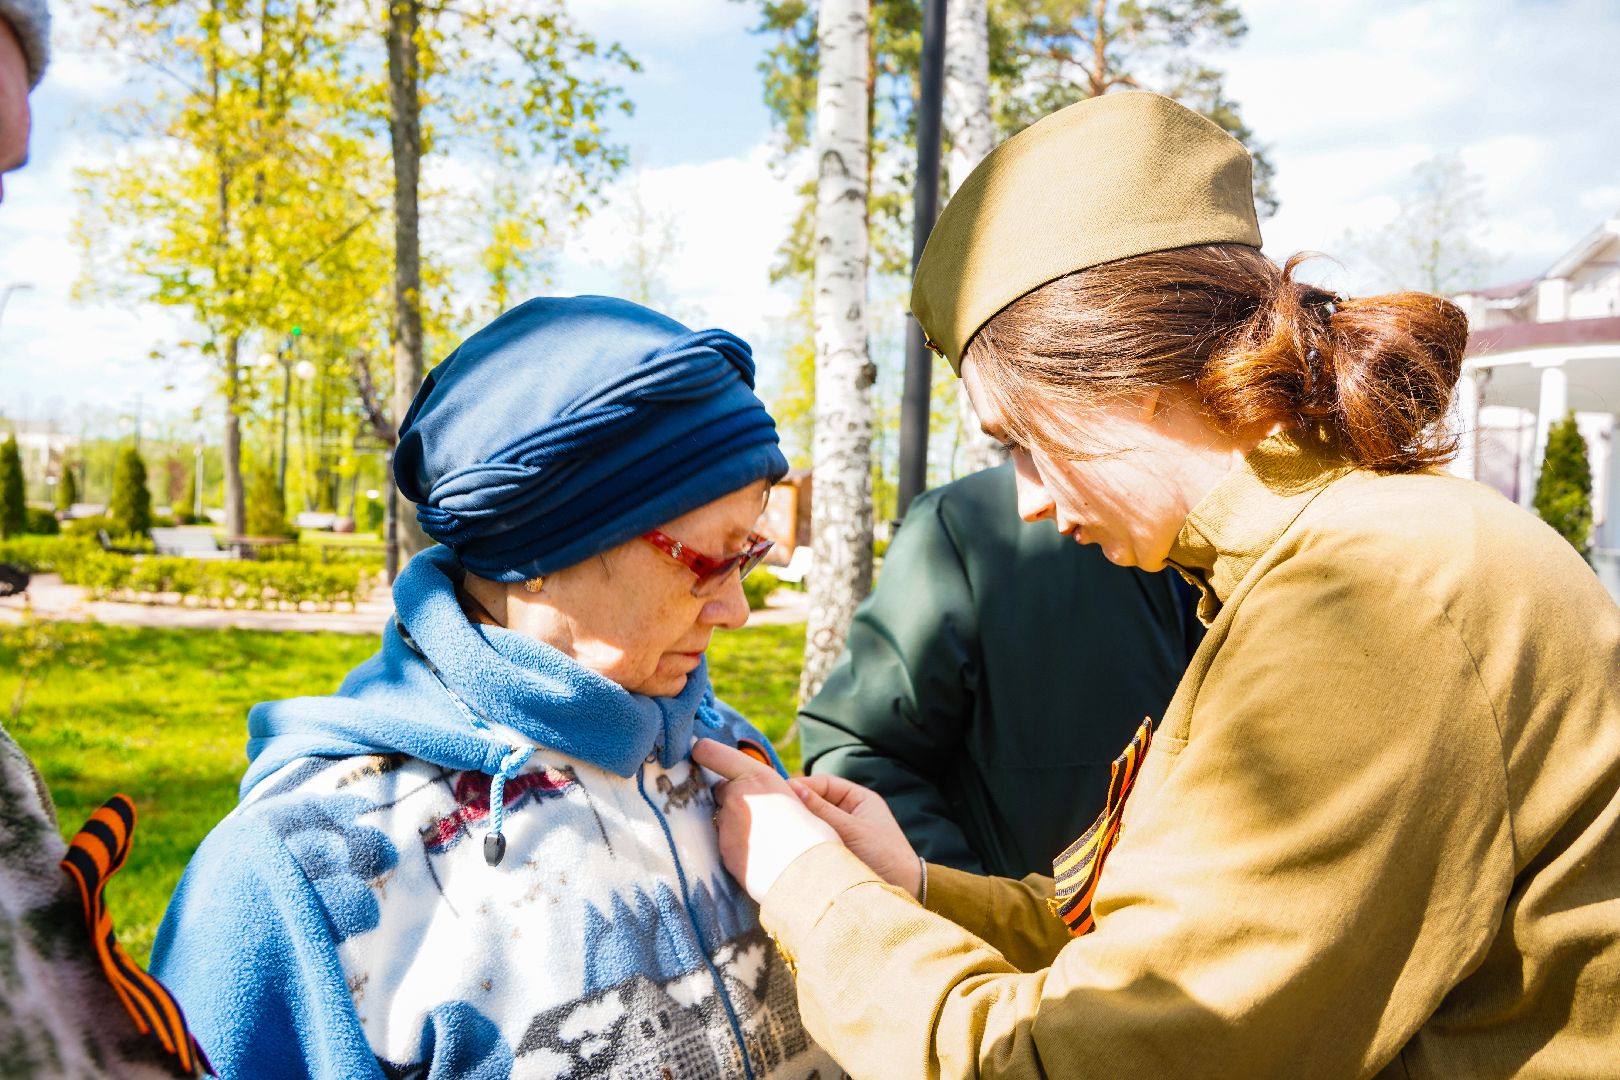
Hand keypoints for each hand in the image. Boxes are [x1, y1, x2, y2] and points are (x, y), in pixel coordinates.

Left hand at [692, 739, 841, 901]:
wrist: (808, 876)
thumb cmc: (812, 837)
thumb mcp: (796, 801)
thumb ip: (770, 794)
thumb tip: (759, 798)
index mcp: (757, 778)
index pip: (716, 755)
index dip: (706, 752)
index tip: (698, 750)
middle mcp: (736, 798)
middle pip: (721, 792)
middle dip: (732, 798)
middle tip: (757, 812)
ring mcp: (726, 827)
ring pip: (724, 820)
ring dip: (736, 825)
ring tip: (765, 840)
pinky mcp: (724, 853)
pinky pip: (727, 844)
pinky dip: (738, 847)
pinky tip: (760, 855)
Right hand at [789, 773, 920, 899]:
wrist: (903, 889)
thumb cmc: (884, 854)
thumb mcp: (852, 829)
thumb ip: (823, 810)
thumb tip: (794, 789)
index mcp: (859, 799)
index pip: (824, 784)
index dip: (804, 786)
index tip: (782, 791)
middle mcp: (849, 812)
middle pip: (817, 801)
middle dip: (799, 804)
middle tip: (776, 808)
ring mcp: (842, 831)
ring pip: (815, 821)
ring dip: (801, 824)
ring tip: (781, 826)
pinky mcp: (837, 850)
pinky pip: (817, 839)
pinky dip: (805, 839)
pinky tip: (791, 843)